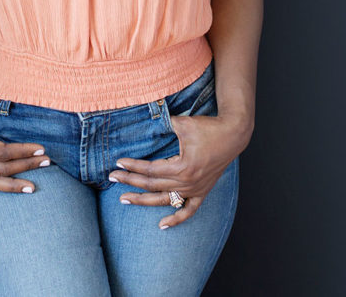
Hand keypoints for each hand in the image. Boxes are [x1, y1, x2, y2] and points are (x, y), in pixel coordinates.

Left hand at [109, 111, 251, 227]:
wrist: (233, 135)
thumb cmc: (207, 127)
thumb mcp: (182, 124)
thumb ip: (162, 124)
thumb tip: (145, 120)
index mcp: (182, 167)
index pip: (150, 170)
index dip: (133, 166)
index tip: (118, 163)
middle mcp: (188, 182)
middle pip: (152, 184)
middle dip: (130, 181)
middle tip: (112, 177)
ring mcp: (195, 189)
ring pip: (165, 199)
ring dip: (143, 201)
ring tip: (124, 199)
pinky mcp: (202, 191)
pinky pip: (189, 210)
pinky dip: (176, 219)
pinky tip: (162, 225)